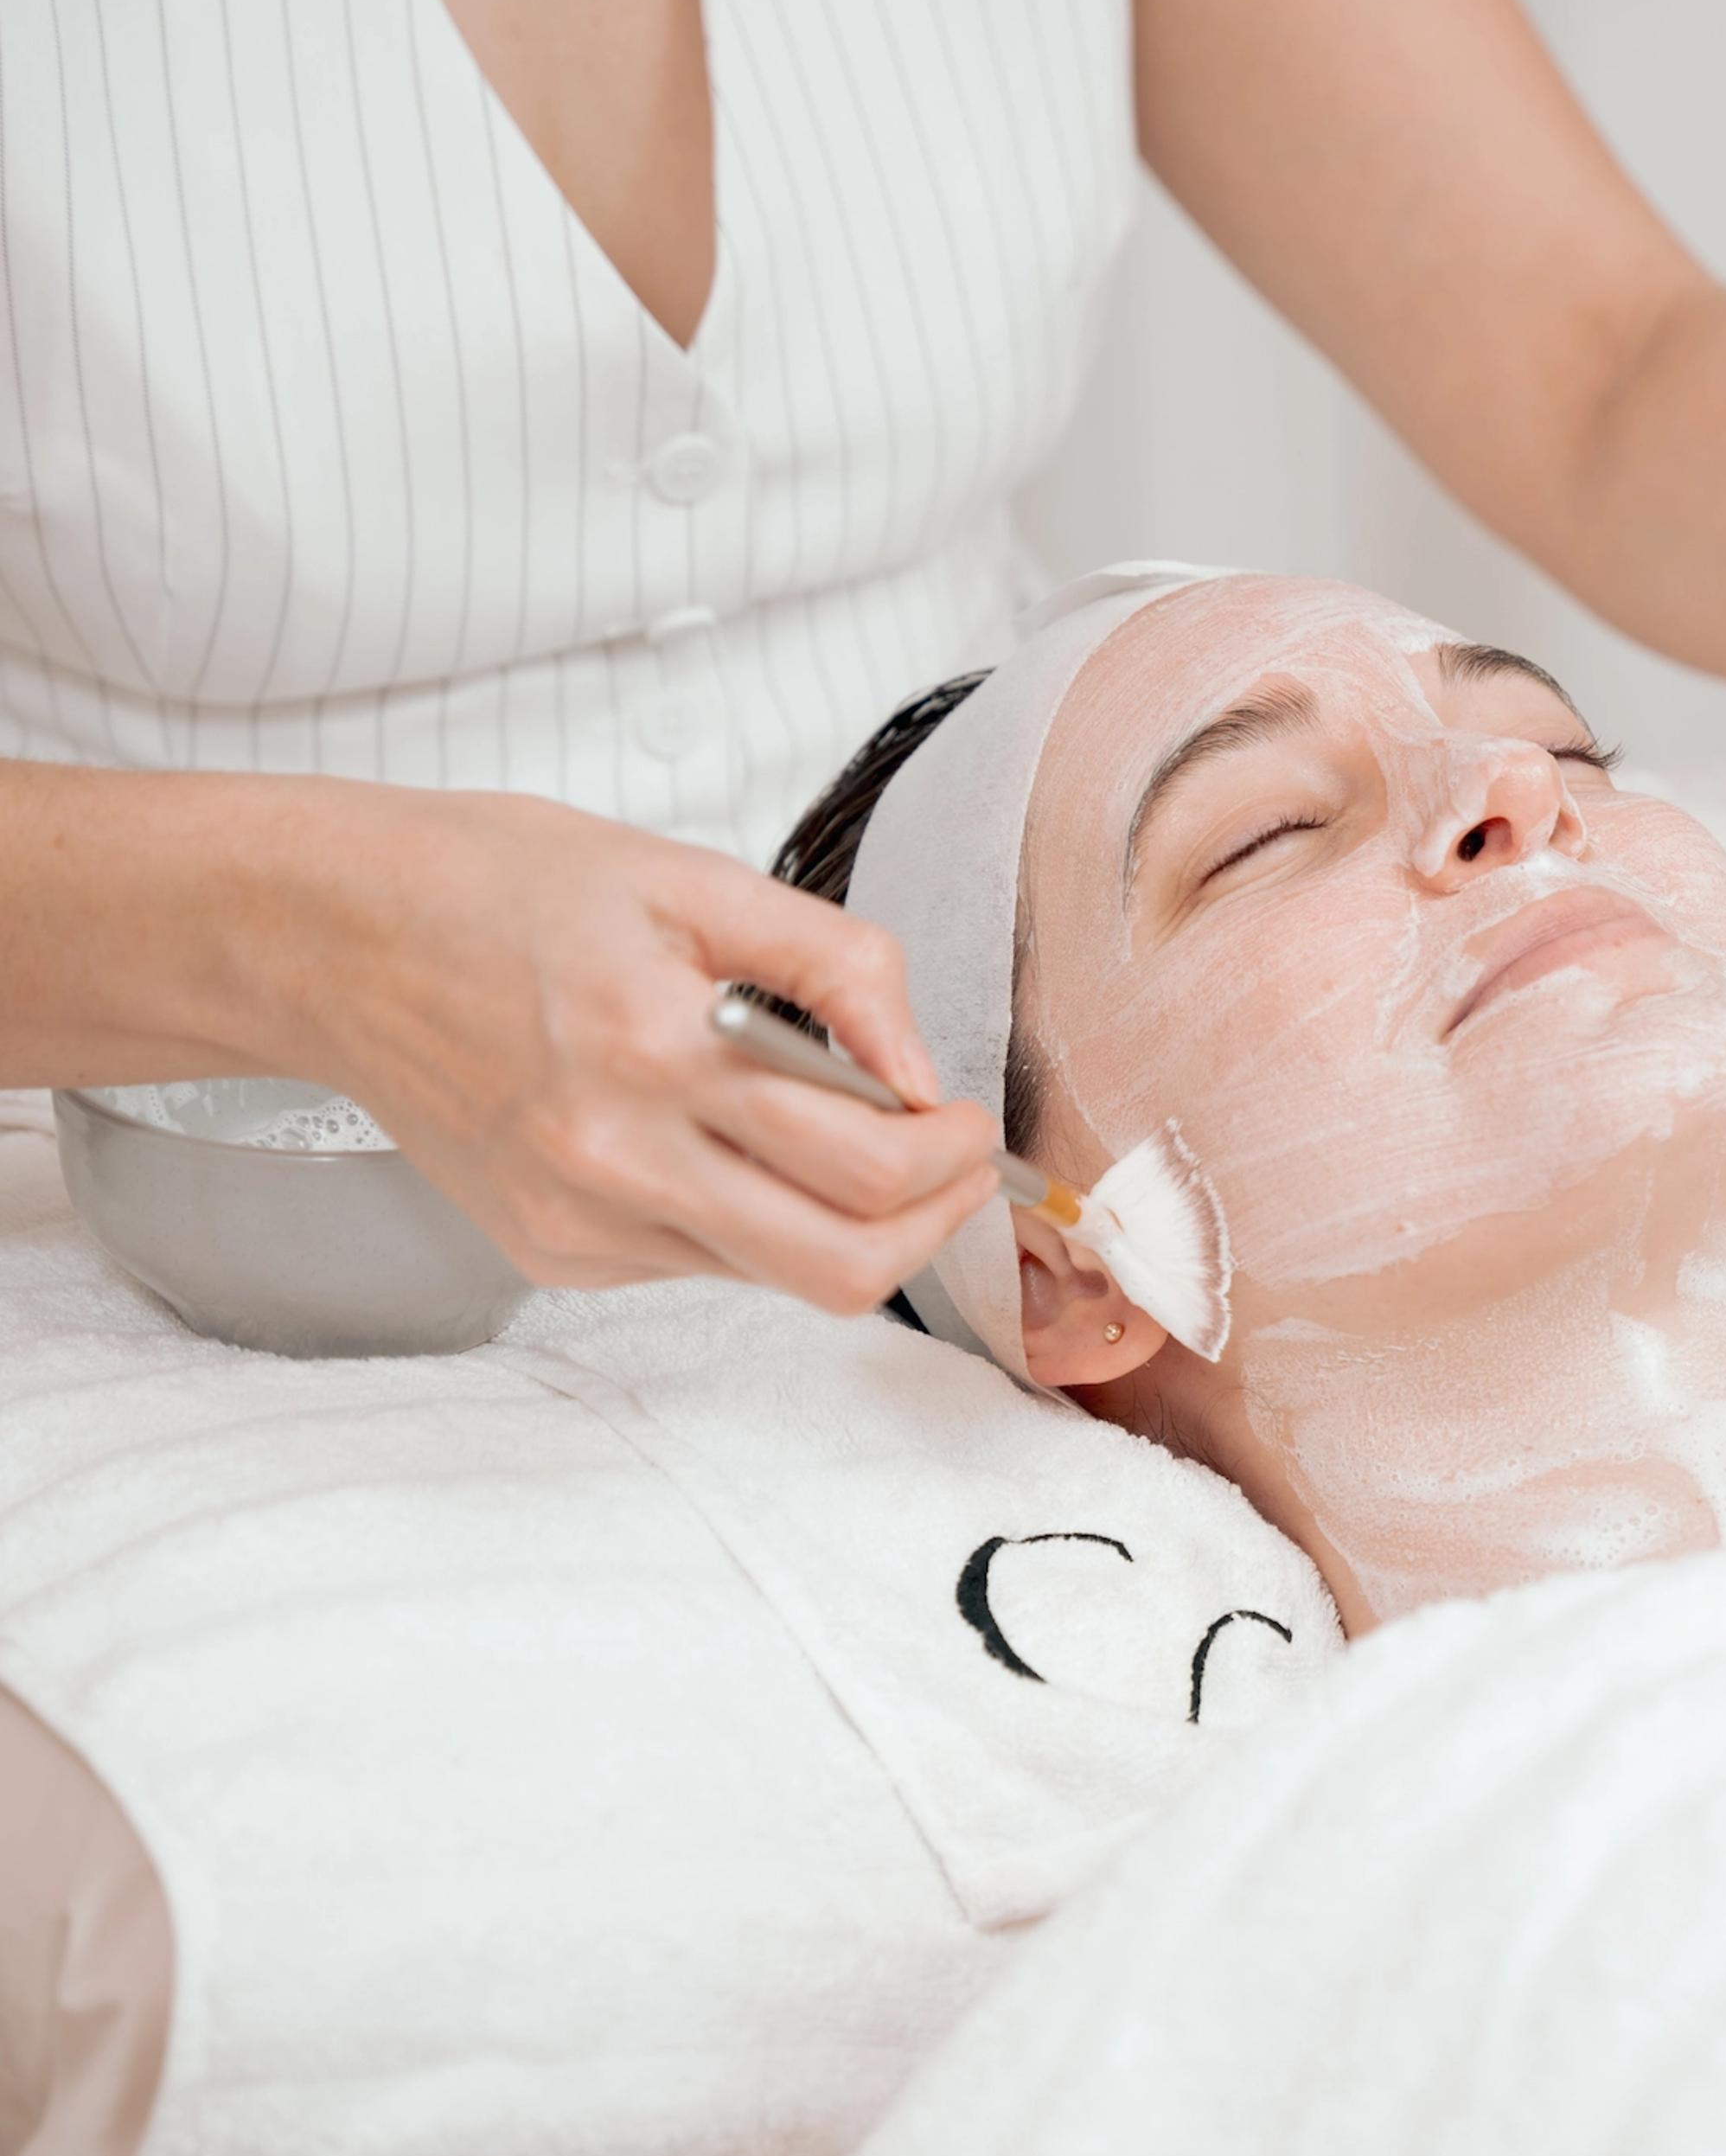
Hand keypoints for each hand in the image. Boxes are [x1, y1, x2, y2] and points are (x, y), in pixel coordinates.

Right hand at [273, 785, 1001, 1311]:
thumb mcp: (691, 877)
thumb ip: (835, 965)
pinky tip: (726, 1144)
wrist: (330, 938)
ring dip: (846, 1224)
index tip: (965, 1117)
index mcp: (655, 1050)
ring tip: (847, 1141)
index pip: (861, 1167)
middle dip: (928, 1222)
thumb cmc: (501, 887)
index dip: (949, 1156)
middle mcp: (612, 1159)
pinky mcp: (551, 1253)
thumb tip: (920, 1068)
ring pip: (775, 1278)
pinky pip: (700, 1266)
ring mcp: (576, 1222)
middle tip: (950, 1164)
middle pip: (838, 1267)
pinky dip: (751, 1218)